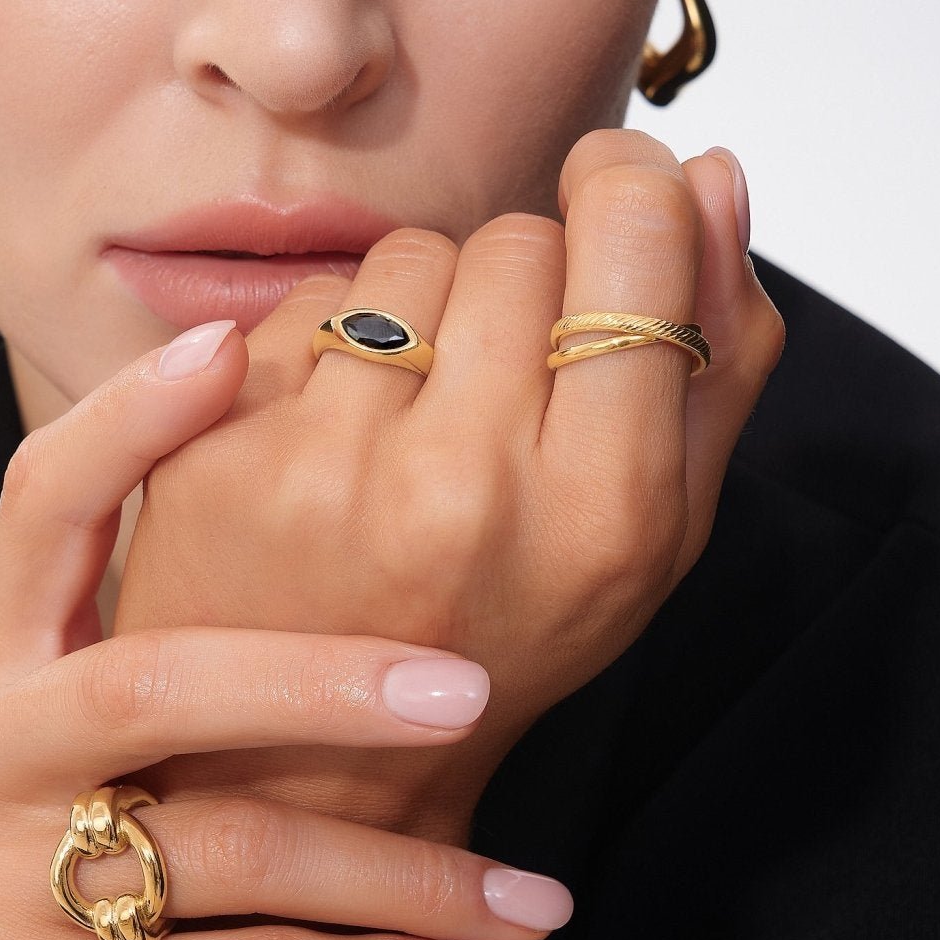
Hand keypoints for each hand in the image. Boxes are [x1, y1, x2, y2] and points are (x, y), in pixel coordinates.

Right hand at [0, 343, 572, 939]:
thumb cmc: (78, 854)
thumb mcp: (88, 728)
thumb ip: (177, 620)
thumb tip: (360, 460)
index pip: (39, 506)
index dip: (125, 423)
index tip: (229, 347)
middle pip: (150, 683)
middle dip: (322, 683)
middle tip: (473, 693)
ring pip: (235, 851)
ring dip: (406, 877)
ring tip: (537, 899)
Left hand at [111, 129, 785, 847]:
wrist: (305, 767)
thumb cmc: (501, 638)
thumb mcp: (655, 533)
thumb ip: (717, 355)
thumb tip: (716, 173)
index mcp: (601, 507)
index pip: (632, 231)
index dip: (630, 189)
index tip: (616, 202)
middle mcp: (463, 482)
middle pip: (518, 239)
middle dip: (526, 281)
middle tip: (510, 377)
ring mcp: (327, 465)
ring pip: (408, 255)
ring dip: (428, 304)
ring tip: (420, 411)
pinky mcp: (222, 451)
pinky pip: (309, 300)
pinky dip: (334, 341)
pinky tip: (340, 431)